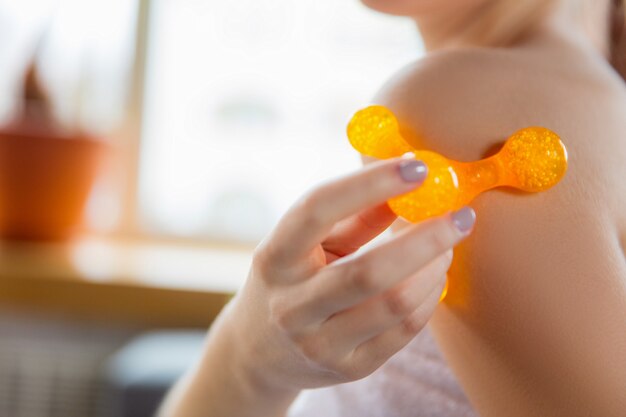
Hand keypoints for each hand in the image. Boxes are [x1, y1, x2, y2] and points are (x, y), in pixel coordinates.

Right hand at [223, 157, 475, 393]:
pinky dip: (430, 297)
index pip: (317, 211)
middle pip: (369, 271)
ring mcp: (320, 343)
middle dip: (426, 238)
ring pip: (395, 305)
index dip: (370, 184)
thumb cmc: (292, 280)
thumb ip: (355, 214)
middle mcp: (291, 305)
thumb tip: (412, 182)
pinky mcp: (349, 368)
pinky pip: (405, 331)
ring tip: (446, 246)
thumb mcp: (309, 243)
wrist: (262, 351)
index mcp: (275, 259)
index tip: (418, 168)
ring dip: (434, 268)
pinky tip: (434, 277)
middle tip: (461, 216)